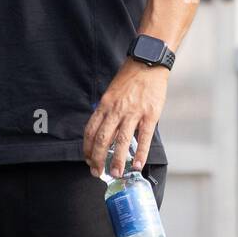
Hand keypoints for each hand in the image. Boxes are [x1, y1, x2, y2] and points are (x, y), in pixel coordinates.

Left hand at [83, 62, 168, 178]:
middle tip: (97, 172)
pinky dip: (140, 154)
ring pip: (122, 141)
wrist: (148, 63)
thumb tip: (104, 131)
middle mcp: (116, 110)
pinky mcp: (150, 115)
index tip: (88, 160)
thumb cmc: (130, 79)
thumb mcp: (111, 93)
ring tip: (116, 173)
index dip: (88, 148)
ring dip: (117, 160)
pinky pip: (144, 138)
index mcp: (105, 105)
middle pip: (103, 139)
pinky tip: (137, 165)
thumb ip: (107, 111)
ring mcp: (133, 112)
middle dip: (98, 158)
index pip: (91, 130)